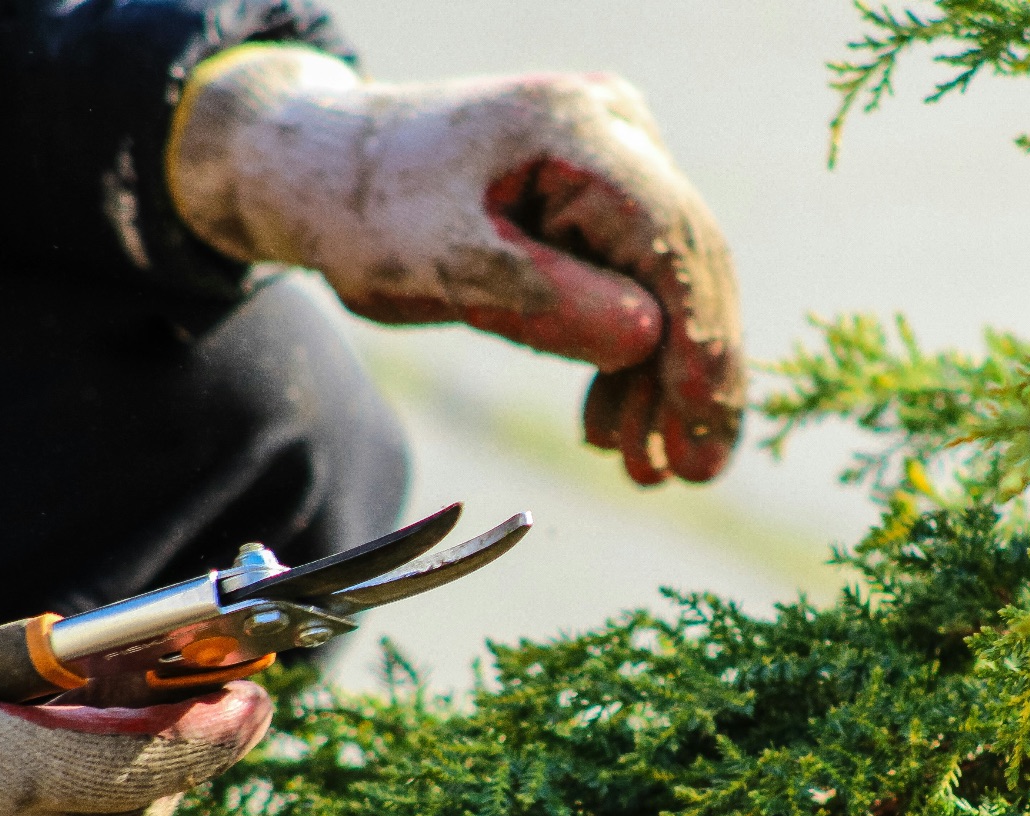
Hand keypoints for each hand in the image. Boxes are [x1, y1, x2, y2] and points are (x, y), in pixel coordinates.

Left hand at [168, 45, 744, 484]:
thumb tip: (649, 342)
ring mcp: (616, 162)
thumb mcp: (441, 266)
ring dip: (660, 381)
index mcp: (575, 128)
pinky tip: (613, 426)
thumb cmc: (369, 211)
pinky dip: (628, 359)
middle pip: (685, 262)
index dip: (699, 334)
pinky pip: (637, 284)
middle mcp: (615, 131)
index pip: (669, 235)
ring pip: (667, 283)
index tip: (703, 422)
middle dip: (692, 374)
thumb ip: (544, 301)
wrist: (326, 173)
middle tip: (692, 472)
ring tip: (646, 469)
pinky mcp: (602, 201)